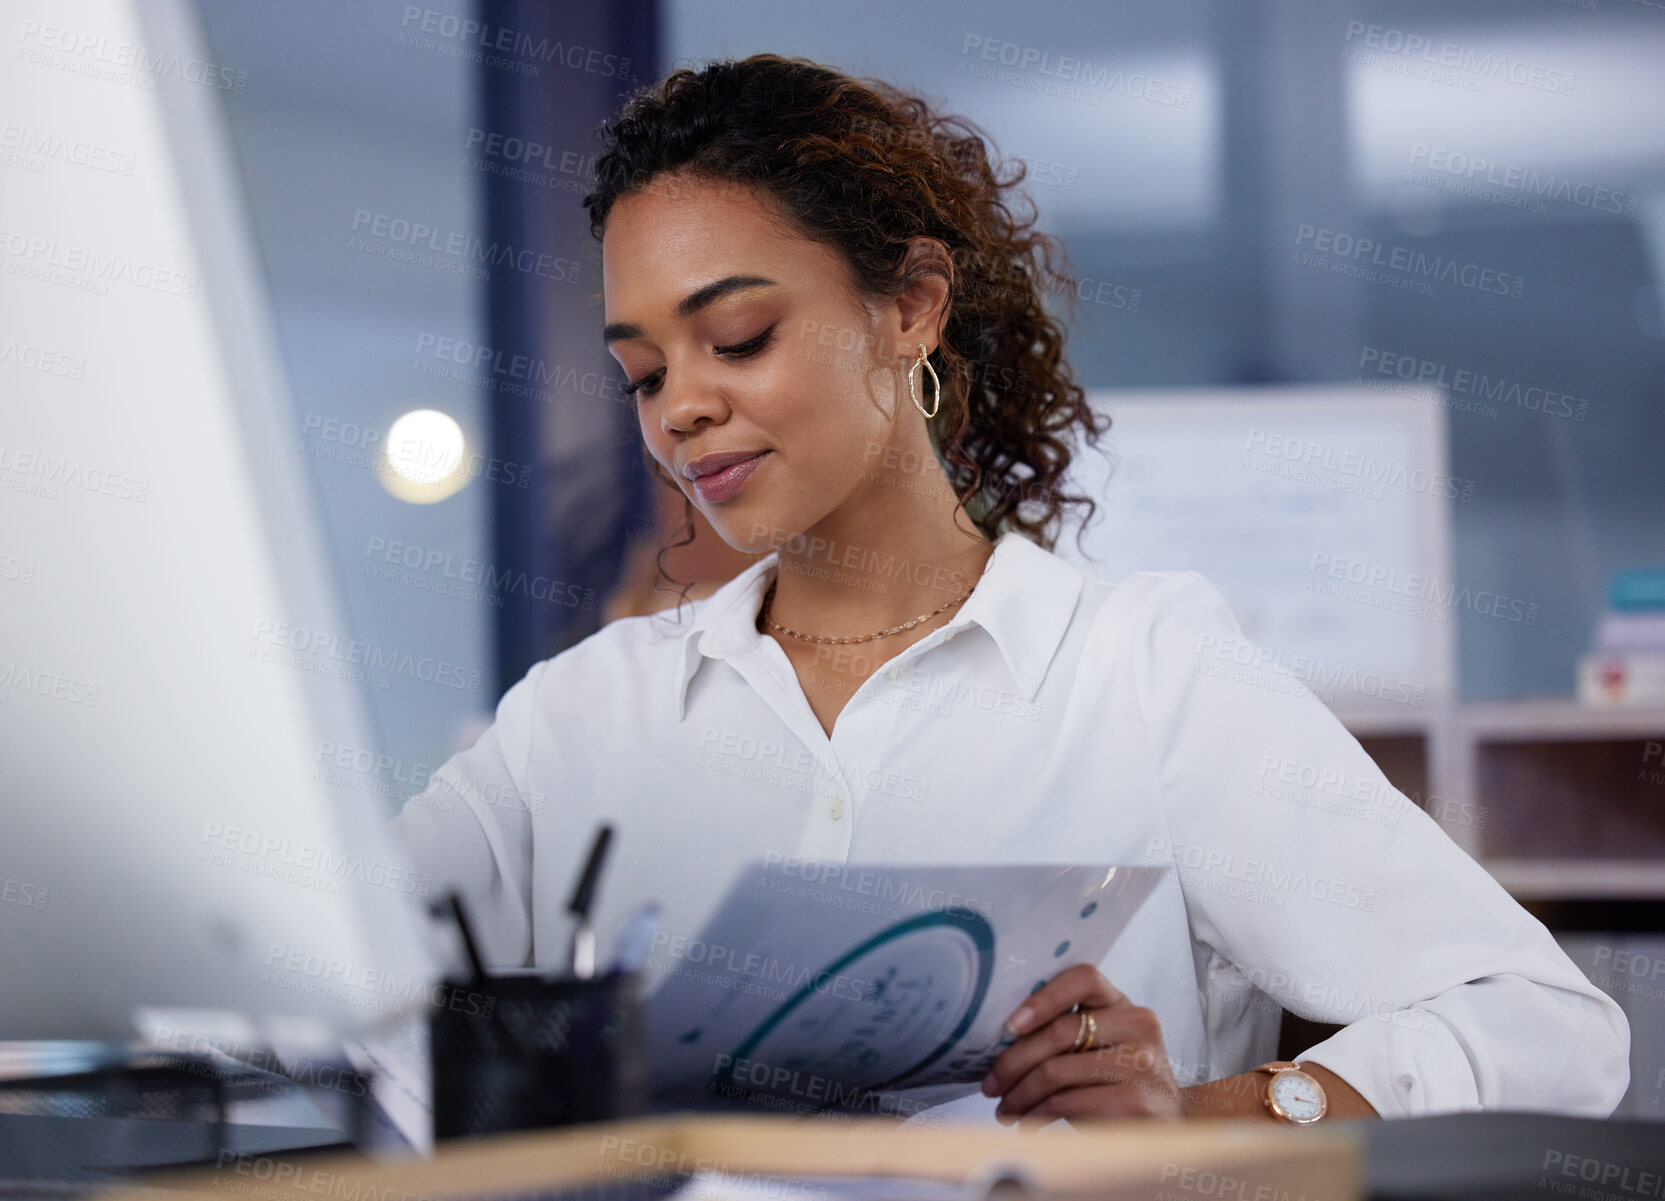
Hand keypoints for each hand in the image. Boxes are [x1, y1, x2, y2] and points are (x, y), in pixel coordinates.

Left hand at [980, 963, 1183, 1125]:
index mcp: (1122, 1004)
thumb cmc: (1119, 1083)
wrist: (1169, 1126)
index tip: (1009, 1026)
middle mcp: (1138, 1026)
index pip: (1083, 978)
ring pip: (1057, 1072)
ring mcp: (1142, 1064)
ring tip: (1006, 1109)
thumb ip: (1066, 1033)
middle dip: (1013, 1062)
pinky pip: (1069, 1104)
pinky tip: (1029, 1123)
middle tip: (990, 1085)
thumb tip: (999, 1043)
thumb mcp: (1101, 1047)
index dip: (1042, 998)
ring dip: (1021, 1095)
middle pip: (1060, 1032)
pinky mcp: (1137, 1102)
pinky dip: (1038, 1116)